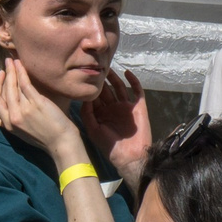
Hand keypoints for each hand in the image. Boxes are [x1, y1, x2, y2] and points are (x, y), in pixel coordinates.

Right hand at [0, 59, 87, 168]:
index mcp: (8, 125)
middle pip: (1, 91)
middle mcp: (13, 117)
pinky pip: (25, 83)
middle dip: (3, 75)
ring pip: (12, 85)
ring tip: (13, 60)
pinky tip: (21, 65)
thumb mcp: (24, 131)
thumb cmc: (47, 137)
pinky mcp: (37, 103)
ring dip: (11, 70)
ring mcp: (24, 110)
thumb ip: (17, 117)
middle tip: (6, 63)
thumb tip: (14, 100)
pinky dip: (21, 72)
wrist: (62, 143)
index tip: (0, 77)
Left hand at [80, 69, 153, 190]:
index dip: (90, 87)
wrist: (129, 155)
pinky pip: (137, 91)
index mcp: (101, 113)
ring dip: (114, 77)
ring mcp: (126, 106)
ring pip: (120, 87)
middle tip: (95, 66)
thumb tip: (84, 96)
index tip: (83, 74)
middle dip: (101, 79)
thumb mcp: (92, 129)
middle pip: (106, 89)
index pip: (95, 96)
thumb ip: (86, 113)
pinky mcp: (138, 107)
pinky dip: (133, 81)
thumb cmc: (109, 145)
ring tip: (107, 67)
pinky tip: (127, 72)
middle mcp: (113, 108)